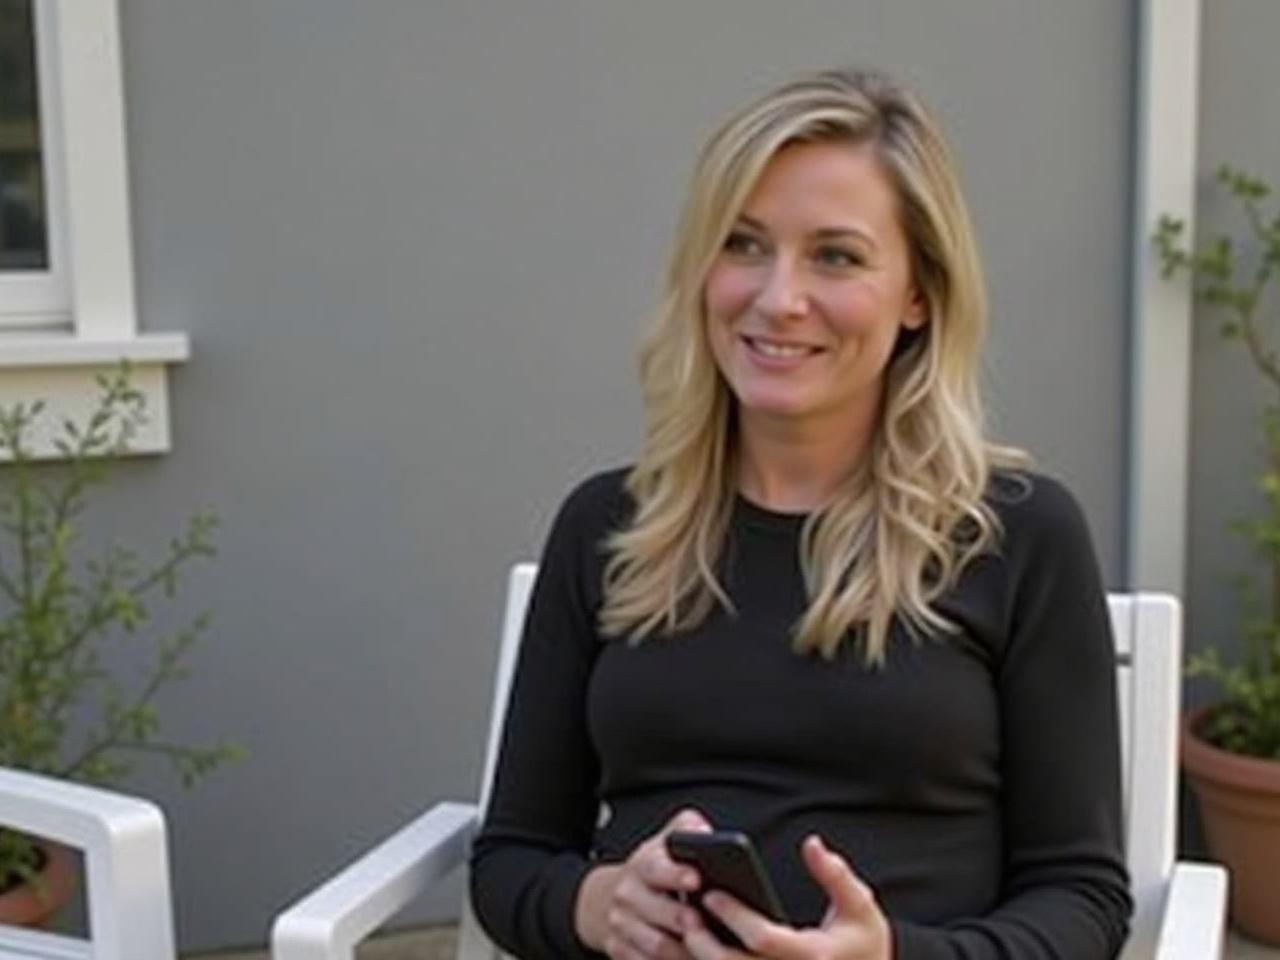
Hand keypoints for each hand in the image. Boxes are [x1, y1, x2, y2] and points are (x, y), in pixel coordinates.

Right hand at [575, 808, 712, 959]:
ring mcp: (622, 925)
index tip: (696, 878)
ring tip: (703, 951)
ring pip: (651, 943)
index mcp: (642, 865)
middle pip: (653, 910)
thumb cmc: (650, 871)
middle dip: (678, 918)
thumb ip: (685, 829)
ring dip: (678, 950)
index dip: (675, 874)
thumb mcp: (663, 842)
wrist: (606, 898)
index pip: (656, 867)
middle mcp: (628, 895)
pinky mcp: (620, 950)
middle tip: (701, 922)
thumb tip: (702, 830)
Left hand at [681, 835, 890, 959]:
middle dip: (703, 941)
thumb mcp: (861, 907)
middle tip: (686, 914)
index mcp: (813, 956)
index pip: (763, 937)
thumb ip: (836, 875)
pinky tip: (700, 953)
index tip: (711, 893)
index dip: (733, 914)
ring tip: (688, 932)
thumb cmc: (864, 945)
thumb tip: (811, 843)